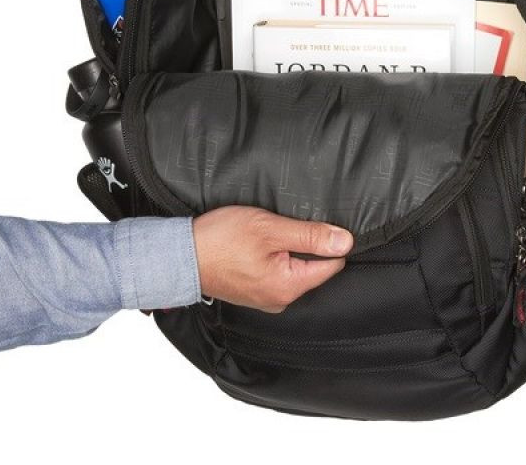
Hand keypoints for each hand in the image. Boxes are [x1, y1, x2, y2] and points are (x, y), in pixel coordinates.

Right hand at [192, 206, 352, 312]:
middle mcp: (280, 300)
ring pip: (295, 269)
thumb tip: (346, 241)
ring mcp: (265, 298)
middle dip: (307, 245)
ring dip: (289, 249)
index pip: (332, 266)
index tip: (317, 225)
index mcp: (288, 287)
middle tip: (286, 225)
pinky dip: (274, 257)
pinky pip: (277, 273)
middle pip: (314, 268)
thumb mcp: (270, 228)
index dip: (330, 241)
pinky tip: (259, 244)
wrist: (178, 256)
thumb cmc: (220, 240)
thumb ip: (311, 235)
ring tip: (269, 234)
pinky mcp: (253, 292)